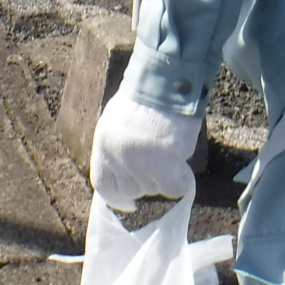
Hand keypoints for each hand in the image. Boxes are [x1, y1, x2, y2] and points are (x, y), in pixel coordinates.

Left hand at [90, 93, 199, 210]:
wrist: (167, 82)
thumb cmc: (146, 99)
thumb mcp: (118, 121)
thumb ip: (117, 147)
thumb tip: (124, 173)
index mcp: (103, 143)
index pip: (103, 183)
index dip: (116, 196)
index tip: (129, 203)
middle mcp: (117, 156)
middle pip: (131, 189)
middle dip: (146, 180)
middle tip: (159, 161)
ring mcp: (140, 162)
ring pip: (154, 188)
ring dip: (165, 175)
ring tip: (169, 148)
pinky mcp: (164, 165)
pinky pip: (173, 189)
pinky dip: (180, 181)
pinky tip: (182, 163)